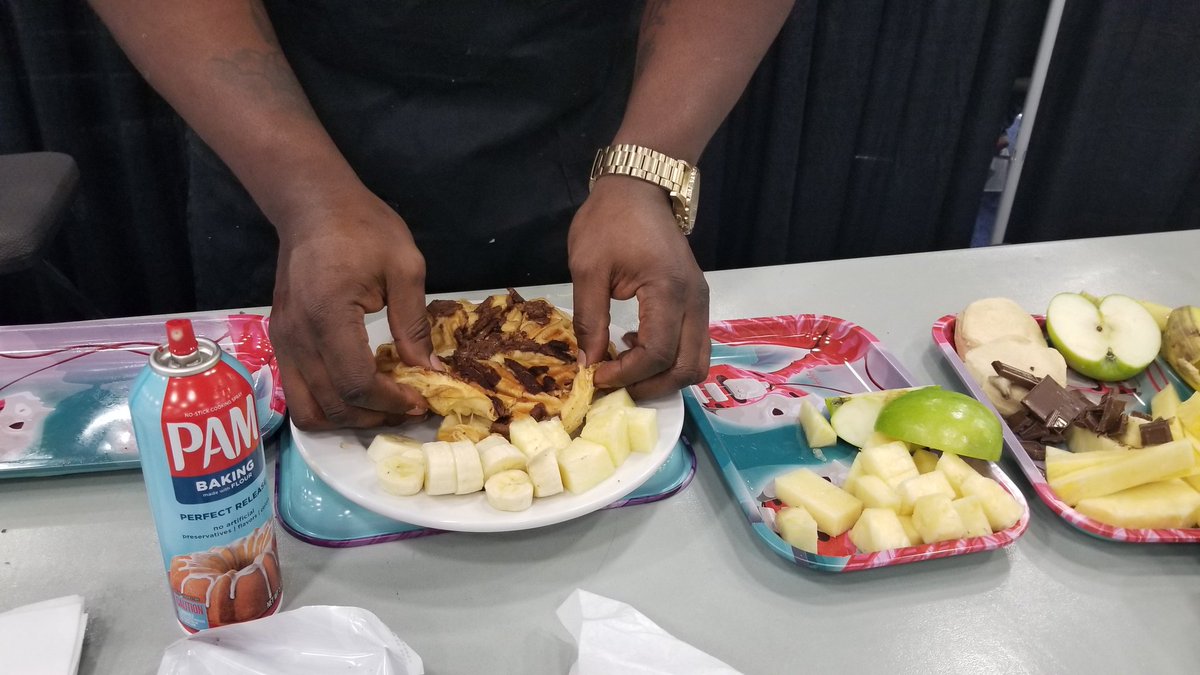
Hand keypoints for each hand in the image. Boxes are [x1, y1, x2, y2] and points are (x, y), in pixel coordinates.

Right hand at [269, 189, 433, 429]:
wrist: (312, 205)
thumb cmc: (362, 227)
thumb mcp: (404, 267)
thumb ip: (414, 323)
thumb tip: (429, 369)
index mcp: (328, 316)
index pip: (356, 383)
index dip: (391, 401)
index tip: (421, 400)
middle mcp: (297, 336)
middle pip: (333, 404)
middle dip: (375, 416)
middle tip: (410, 408)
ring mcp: (283, 341)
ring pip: (309, 409)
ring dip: (348, 419)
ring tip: (383, 407)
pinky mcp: (280, 341)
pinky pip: (299, 392)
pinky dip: (329, 404)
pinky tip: (359, 392)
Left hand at [568, 176, 710, 398]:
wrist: (639, 188)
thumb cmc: (610, 221)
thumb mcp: (588, 268)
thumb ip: (588, 319)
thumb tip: (587, 364)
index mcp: (669, 291)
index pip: (657, 354)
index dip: (626, 375)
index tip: (595, 376)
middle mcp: (695, 302)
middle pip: (687, 368)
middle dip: (650, 386)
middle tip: (613, 384)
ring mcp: (701, 302)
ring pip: (696, 361)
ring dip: (663, 376)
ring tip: (626, 367)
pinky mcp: (697, 301)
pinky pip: (693, 345)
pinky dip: (670, 359)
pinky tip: (637, 345)